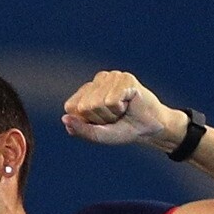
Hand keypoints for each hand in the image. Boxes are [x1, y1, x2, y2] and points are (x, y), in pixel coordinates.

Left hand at [61, 71, 183, 149]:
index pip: (71, 107)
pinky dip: (120, 108)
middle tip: (114, 116)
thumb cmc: (122, 129)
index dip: (85, 121)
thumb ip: (80, 129)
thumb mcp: (97, 135)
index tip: (100, 122)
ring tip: (121, 110)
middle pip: (84, 106)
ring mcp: (111, 77)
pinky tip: (128, 104)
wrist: (148, 129)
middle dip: (100, 118)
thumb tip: (64, 119)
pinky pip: (112, 100)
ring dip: (111, 114)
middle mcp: (97, 81)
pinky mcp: (125, 78)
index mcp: (86, 92)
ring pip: (97, 103)